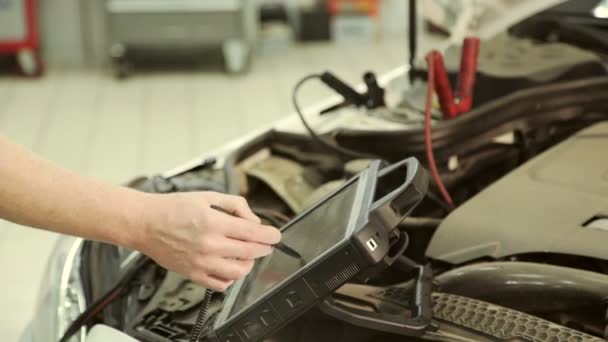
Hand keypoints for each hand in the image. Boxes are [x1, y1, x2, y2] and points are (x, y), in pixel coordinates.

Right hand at [135, 191, 280, 291]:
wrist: (144, 223)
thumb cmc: (172, 208)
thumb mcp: (207, 196)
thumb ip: (235, 205)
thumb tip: (253, 220)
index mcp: (214, 222)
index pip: (252, 233)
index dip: (270, 235)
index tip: (276, 235)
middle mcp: (209, 244)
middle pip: (249, 252)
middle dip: (264, 248)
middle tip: (267, 245)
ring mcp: (201, 262)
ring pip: (238, 271)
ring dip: (249, 264)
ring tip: (247, 255)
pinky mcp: (192, 274)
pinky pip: (220, 284)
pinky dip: (230, 278)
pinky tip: (230, 267)